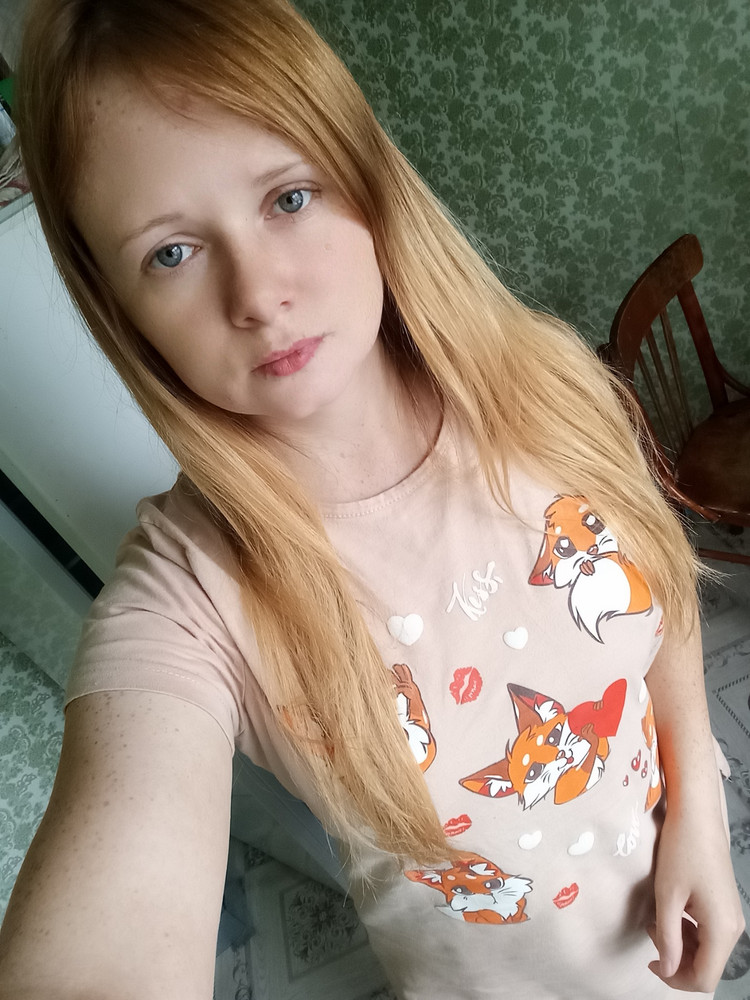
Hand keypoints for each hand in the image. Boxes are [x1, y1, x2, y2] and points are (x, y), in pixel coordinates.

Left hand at [649, 805, 744, 991]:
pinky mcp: (724, 906)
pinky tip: (670, 911)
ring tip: (657, 919)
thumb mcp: (668, 896)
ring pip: (707, 950)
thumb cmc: (681, 851)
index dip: (676, 980)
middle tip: (651, 933)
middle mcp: (733, 927)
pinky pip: (707, 932)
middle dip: (676, 960)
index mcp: (722, 929)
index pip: (704, 979)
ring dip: (680, 944)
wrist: (697, 816)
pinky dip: (687, 930)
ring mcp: (731, 916)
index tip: (650, 962)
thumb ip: (667, 938)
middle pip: (707, 967)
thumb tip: (667, 970)